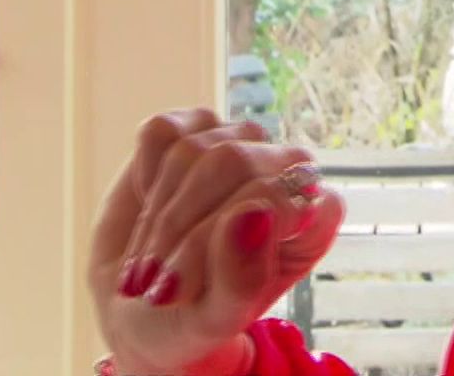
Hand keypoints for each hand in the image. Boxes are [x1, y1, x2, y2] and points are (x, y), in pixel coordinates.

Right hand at [87, 108, 346, 374]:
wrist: (140, 314)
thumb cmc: (192, 320)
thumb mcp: (217, 319)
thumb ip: (241, 277)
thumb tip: (253, 212)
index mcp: (312, 220)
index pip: (283, 196)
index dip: (228, 240)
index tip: (186, 292)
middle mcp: (284, 173)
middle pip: (235, 163)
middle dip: (181, 229)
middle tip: (156, 287)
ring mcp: (240, 145)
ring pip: (194, 150)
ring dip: (158, 216)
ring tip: (145, 269)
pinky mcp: (192, 132)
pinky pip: (162, 132)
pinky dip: (143, 175)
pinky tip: (147, 209)